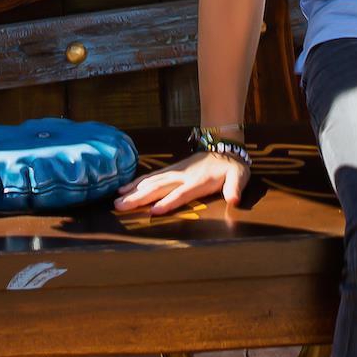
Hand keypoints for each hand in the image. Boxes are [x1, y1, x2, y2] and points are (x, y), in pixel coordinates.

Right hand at [113, 148, 247, 215]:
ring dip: (134, 191)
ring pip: (151, 182)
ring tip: (117, 199)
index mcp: (198, 181)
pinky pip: (151, 177)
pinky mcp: (171, 170)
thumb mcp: (239, 176)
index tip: (153, 211)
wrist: (224, 145)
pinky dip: (137, 182)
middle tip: (121, 206)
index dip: (168, 202)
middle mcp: (182, 176)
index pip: (181, 194)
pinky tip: (124, 188)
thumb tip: (235, 200)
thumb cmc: (232, 166)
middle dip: (139, 198)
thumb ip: (235, 188)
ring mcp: (175, 172)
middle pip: (158, 188)